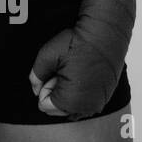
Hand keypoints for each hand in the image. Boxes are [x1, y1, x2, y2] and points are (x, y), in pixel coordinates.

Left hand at [28, 0, 135, 118]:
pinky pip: (86, 101)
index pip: (44, 105)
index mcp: (70, 101)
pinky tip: (84, 72)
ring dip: (68, 91)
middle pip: (58, 108)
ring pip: (72, 106)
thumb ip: (35, 76)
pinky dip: (81, 90)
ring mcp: (99, 102)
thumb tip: (35, 88)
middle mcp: (87, 107)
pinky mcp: (106, 95)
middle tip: (64, 69)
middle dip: (55, 90)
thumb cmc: (77, 43)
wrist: (105, 33)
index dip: (45, 86)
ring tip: (74, 70)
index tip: (55, 71)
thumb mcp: (47, 55)